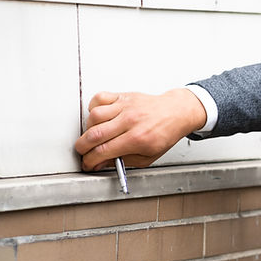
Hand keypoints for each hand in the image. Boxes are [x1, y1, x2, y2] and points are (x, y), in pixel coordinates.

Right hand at [74, 88, 206, 171]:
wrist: (177, 112)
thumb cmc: (165, 132)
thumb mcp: (149, 156)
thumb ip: (124, 161)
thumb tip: (102, 162)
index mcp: (138, 138)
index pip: (103, 151)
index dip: (90, 160)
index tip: (88, 163)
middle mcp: (130, 121)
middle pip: (94, 135)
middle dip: (83, 147)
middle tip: (84, 152)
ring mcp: (126, 107)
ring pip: (94, 116)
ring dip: (88, 129)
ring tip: (94, 135)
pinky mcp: (124, 96)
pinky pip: (100, 98)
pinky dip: (93, 108)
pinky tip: (98, 116)